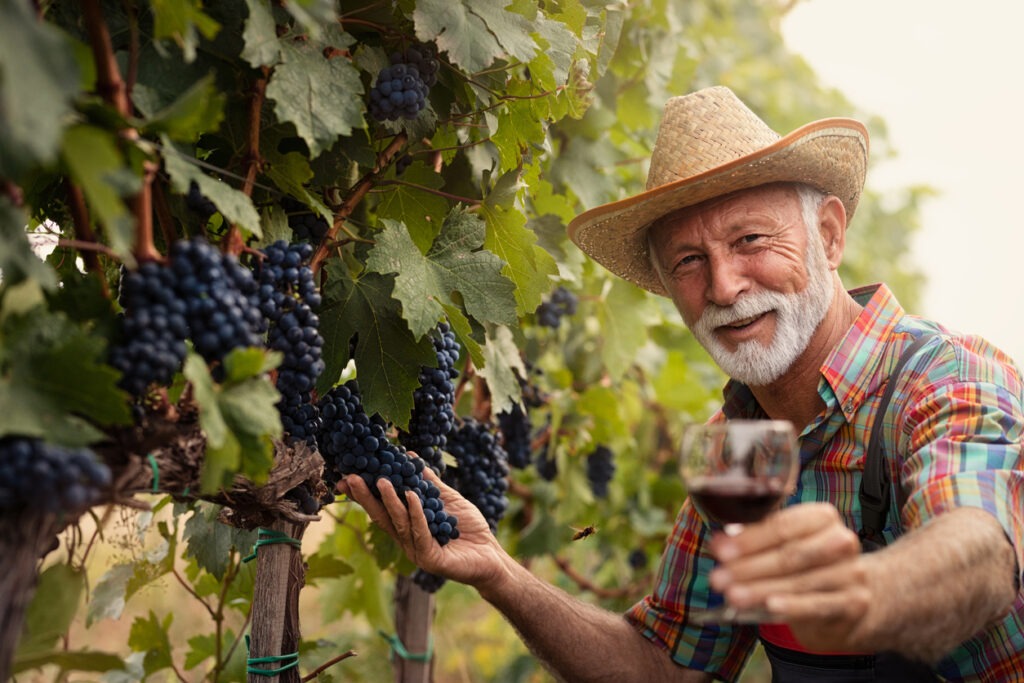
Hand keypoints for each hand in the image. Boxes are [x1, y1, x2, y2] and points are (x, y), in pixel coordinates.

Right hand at [337, 464, 508, 588]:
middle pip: (382, 516)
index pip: (380, 507)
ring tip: (382, 481)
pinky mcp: (431, 560)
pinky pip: (421, 533)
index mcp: (406, 525)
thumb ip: (428, 482)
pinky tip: (412, 495)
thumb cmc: (468, 527)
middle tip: (351, 477)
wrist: (491, 554)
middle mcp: (407, 539)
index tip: (347, 475)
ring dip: (389, 501)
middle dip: (366, 496)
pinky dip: (416, 513)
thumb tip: (411, 457)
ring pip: (399, 523)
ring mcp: (417, 551)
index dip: (363, 493)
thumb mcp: (446, 498)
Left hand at [707, 502, 874, 651]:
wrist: (853, 596)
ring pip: (798, 581)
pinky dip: (791, 606)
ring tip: (732, 596)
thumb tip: (721, 543)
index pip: (782, 525)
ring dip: (760, 589)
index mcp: (822, 517)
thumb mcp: (787, 543)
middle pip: (789, 554)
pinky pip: (816, 604)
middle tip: (718, 578)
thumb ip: (757, 539)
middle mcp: (841, 541)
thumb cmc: (808, 564)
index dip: (748, 539)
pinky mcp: (853, 602)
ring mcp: (850, 573)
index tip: (719, 550)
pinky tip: (769, 606)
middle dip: (748, 567)